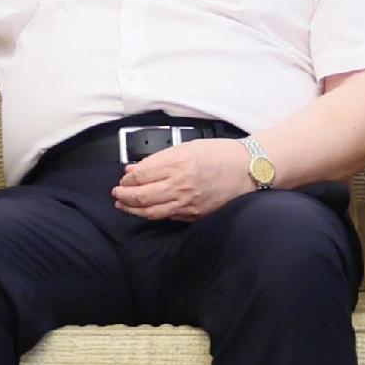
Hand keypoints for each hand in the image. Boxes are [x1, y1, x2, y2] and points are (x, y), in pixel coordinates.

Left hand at [114, 138, 257, 221]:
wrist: (248, 169)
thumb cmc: (221, 154)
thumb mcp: (186, 147)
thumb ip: (158, 159)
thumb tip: (135, 169)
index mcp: (177, 164)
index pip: (140, 176)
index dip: (127, 180)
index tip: (122, 179)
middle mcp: (180, 186)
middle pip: (141, 196)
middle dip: (124, 196)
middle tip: (117, 194)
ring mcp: (188, 203)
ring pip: (151, 211)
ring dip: (133, 210)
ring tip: (124, 205)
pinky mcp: (195, 214)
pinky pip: (168, 217)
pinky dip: (153, 214)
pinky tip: (146, 211)